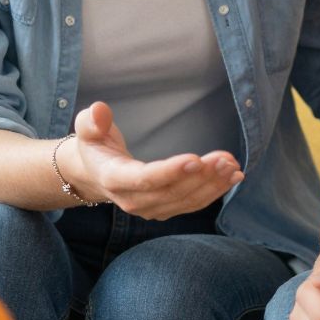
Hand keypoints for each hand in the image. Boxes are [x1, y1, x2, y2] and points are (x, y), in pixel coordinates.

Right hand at [67, 102, 242, 219]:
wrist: (95, 172)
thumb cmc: (95, 144)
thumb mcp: (86, 128)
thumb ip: (91, 121)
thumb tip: (99, 110)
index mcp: (114, 179)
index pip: (144, 179)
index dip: (171, 171)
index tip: (196, 158)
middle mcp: (132, 200)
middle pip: (171, 192)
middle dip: (201, 176)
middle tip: (225, 159)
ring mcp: (150, 209)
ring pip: (186, 201)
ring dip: (212, 185)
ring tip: (232, 166)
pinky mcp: (164, 209)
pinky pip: (192, 204)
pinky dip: (214, 191)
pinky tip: (233, 177)